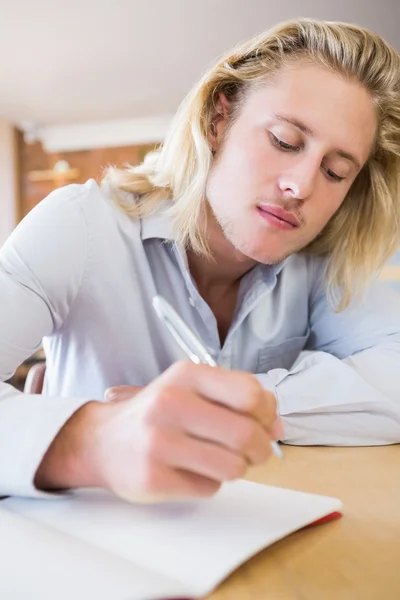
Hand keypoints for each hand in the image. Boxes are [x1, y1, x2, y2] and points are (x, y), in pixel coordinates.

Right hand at [91, 361, 281, 502]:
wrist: (101, 441)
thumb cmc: (156, 414)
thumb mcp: (192, 390)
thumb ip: (236, 399)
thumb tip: (277, 425)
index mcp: (186, 375)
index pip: (250, 393)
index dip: (267, 413)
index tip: (264, 422)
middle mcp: (171, 403)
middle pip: (246, 434)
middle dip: (260, 448)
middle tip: (254, 451)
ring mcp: (160, 442)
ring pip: (233, 466)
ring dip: (236, 468)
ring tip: (219, 460)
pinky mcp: (154, 478)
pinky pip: (209, 489)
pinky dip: (209, 483)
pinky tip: (190, 470)